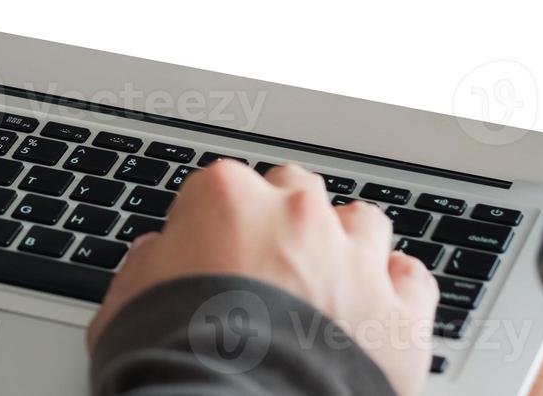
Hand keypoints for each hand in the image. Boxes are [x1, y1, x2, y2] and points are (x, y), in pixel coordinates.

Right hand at [87, 161, 437, 395]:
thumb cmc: (173, 356)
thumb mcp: (129, 297)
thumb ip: (152, 261)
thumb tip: (160, 255)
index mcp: (227, 197)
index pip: (224, 187)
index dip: (214, 224)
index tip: (210, 253)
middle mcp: (297, 214)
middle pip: (296, 191)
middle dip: (282, 222)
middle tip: (265, 269)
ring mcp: (354, 259)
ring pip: (362, 223)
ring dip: (345, 246)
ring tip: (326, 287)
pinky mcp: (400, 313)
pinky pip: (412, 279)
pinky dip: (397, 290)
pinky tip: (377, 309)